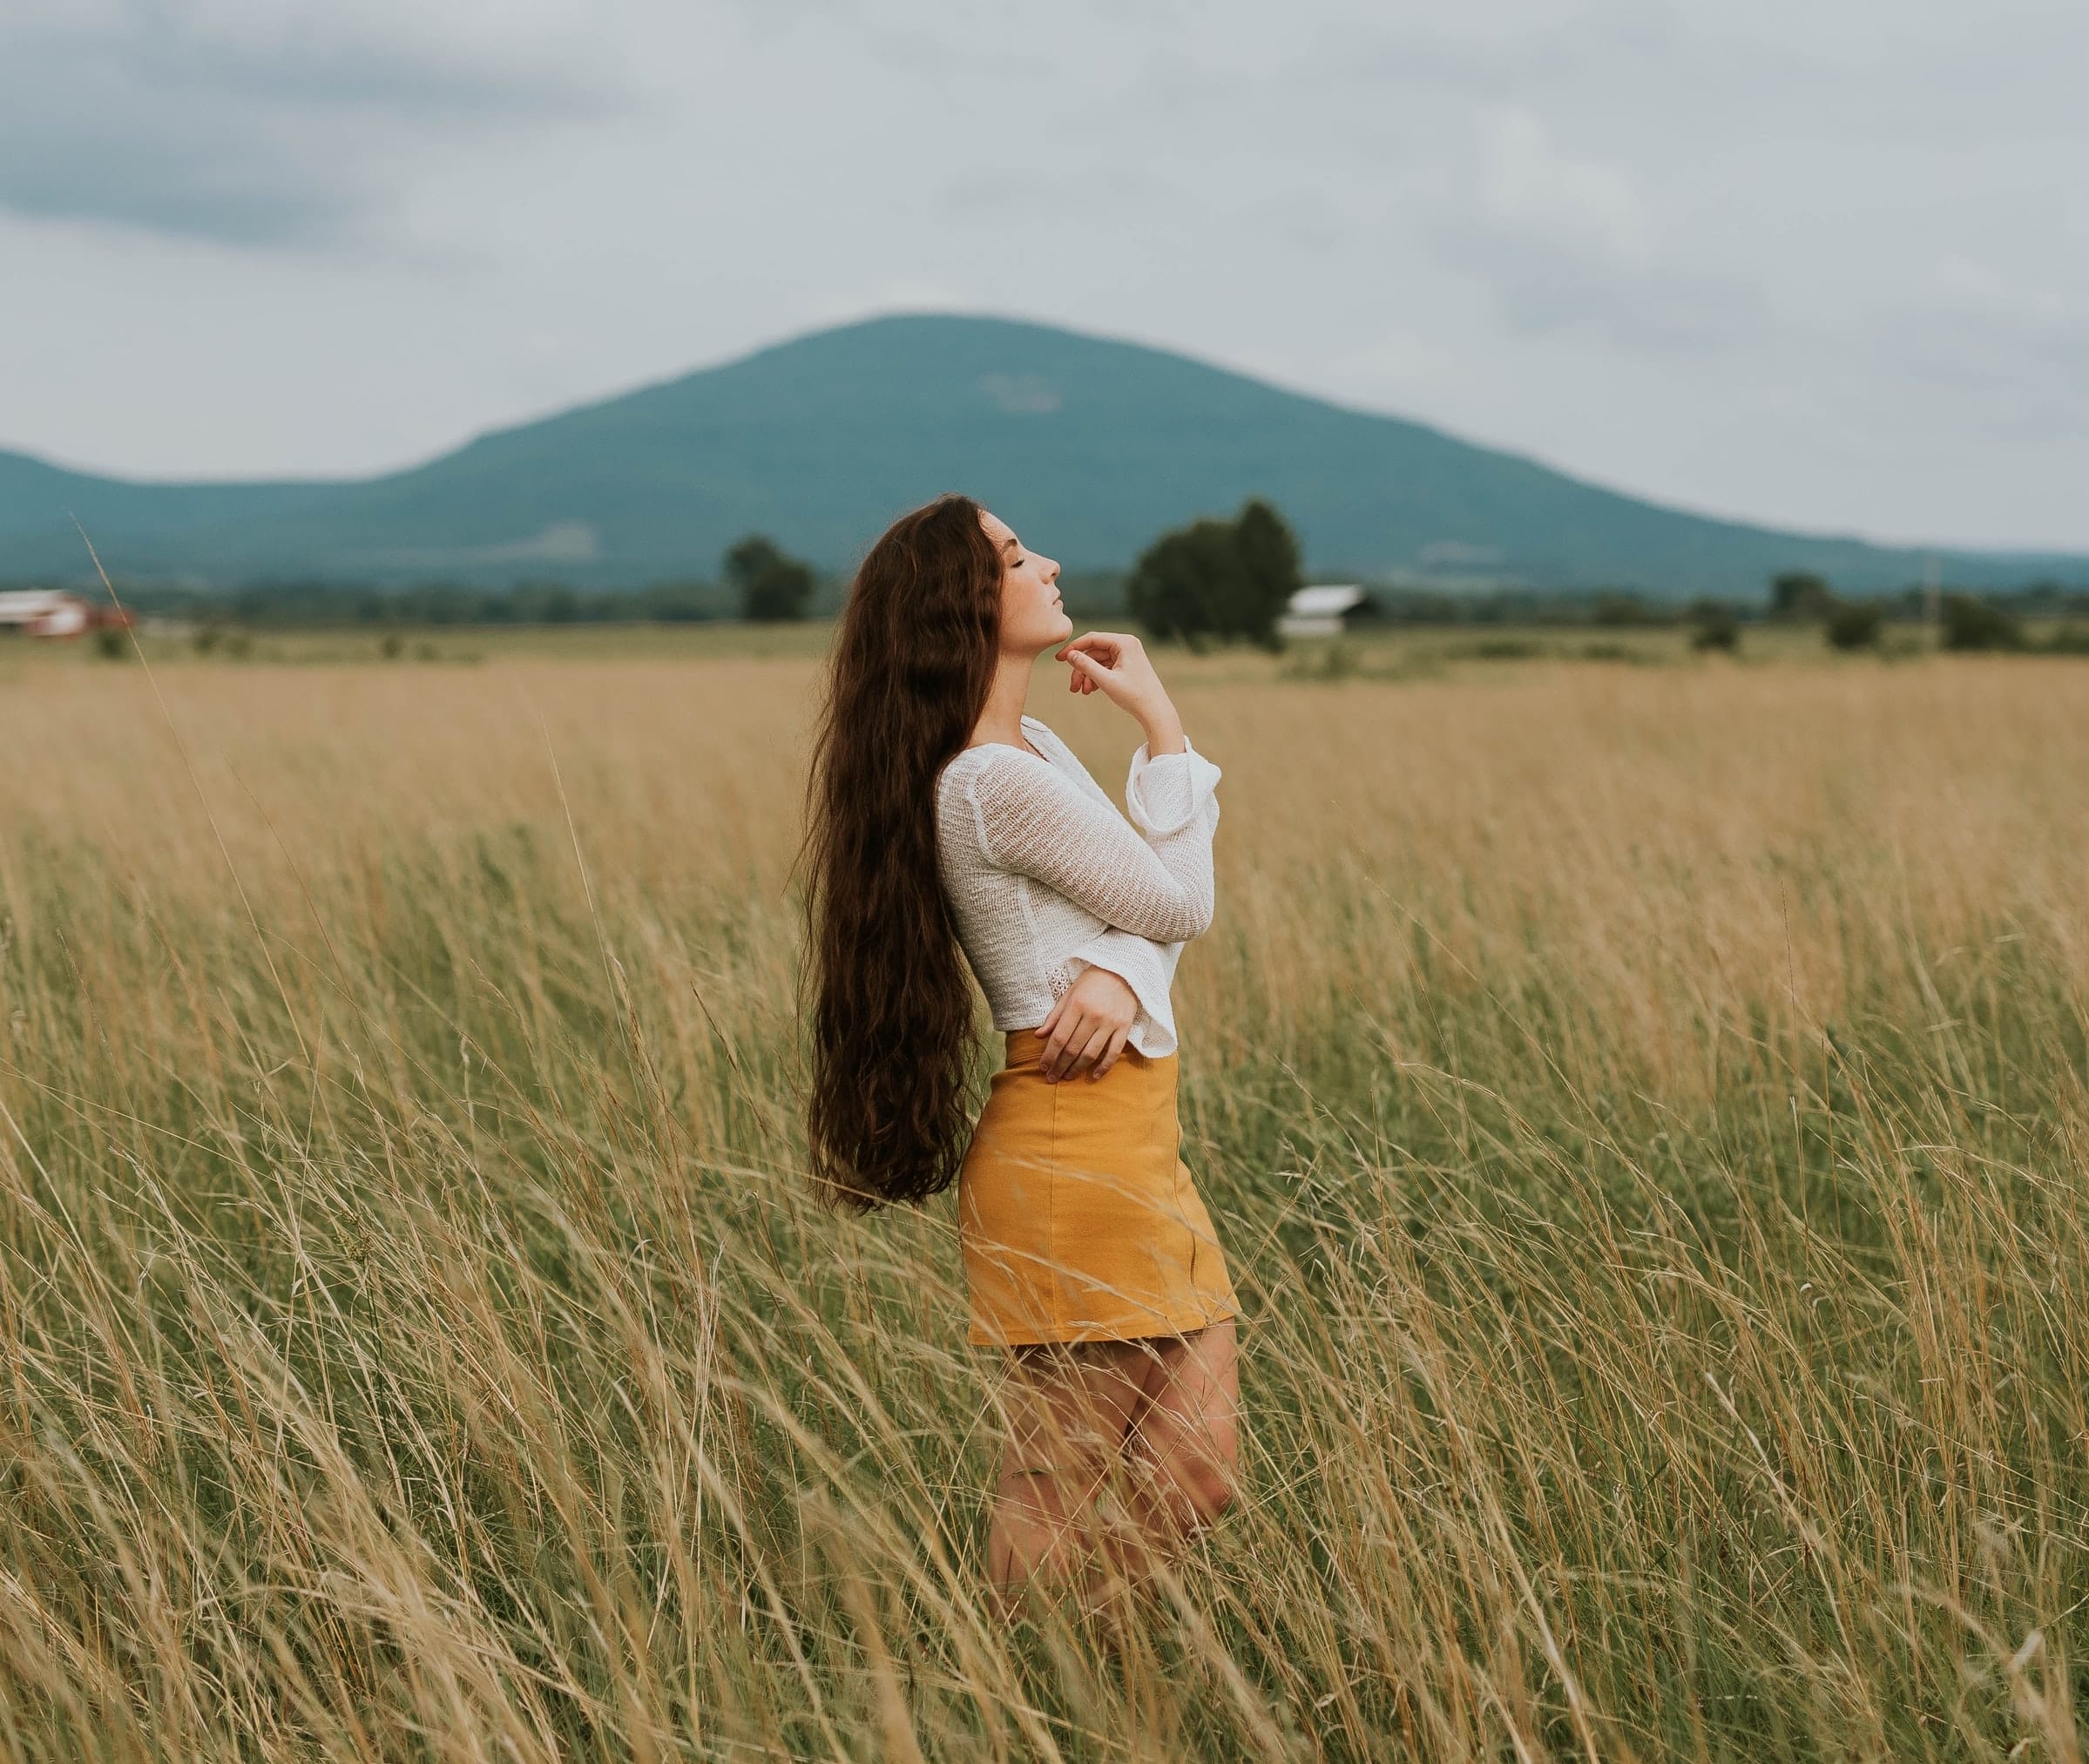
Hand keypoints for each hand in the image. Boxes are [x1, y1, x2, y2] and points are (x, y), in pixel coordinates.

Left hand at [1035, 965, 1139, 1082]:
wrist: (1123, 972)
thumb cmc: (1092, 983)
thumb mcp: (1069, 994)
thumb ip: (1054, 1016)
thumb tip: (1038, 1036)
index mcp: (1076, 1005)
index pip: (1059, 1037)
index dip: (1049, 1055)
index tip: (1043, 1067)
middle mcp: (1093, 1015)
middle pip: (1073, 1048)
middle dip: (1060, 1066)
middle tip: (1052, 1078)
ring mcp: (1110, 1022)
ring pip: (1091, 1053)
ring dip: (1077, 1069)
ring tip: (1067, 1077)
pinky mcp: (1124, 1027)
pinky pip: (1114, 1052)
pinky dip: (1104, 1067)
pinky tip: (1093, 1076)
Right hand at [1054, 631, 1183, 750]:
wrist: (1155, 711)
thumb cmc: (1134, 695)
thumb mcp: (1106, 680)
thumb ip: (1086, 666)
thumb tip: (1070, 655)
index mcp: (1125, 642)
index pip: (1092, 639)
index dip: (1073, 648)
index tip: (1059, 659)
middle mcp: (1127, 644)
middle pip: (1094, 652)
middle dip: (1081, 669)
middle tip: (1072, 687)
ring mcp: (1127, 655)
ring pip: (1098, 662)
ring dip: (1088, 676)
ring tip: (1082, 692)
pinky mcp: (1127, 665)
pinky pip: (1106, 667)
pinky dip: (1097, 678)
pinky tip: (1091, 690)